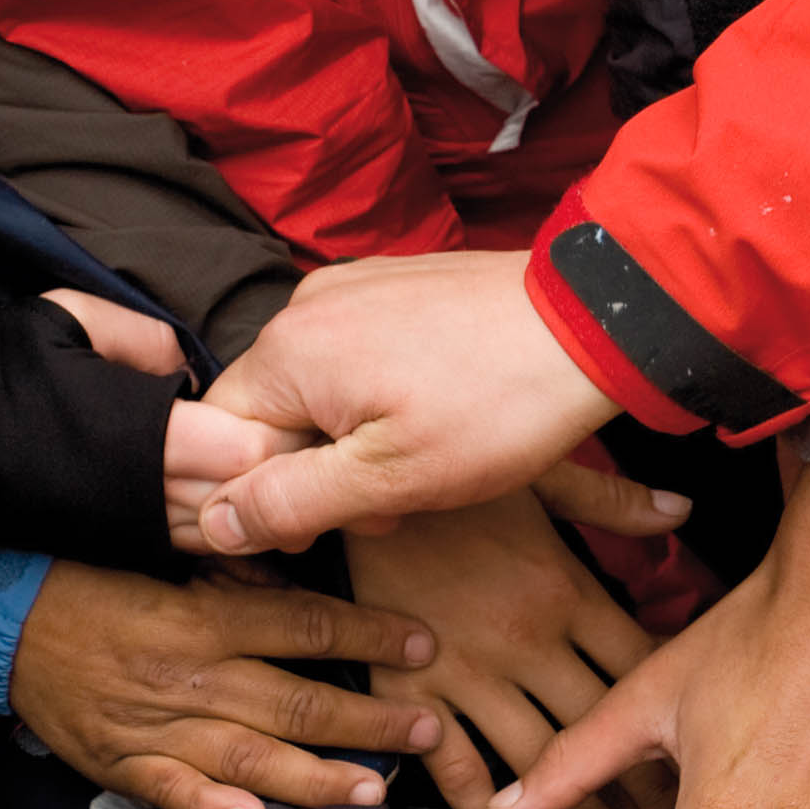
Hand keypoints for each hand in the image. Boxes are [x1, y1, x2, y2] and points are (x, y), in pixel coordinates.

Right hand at [9, 564, 442, 808]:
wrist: (0, 614)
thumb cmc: (93, 580)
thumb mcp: (170, 562)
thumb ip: (238, 581)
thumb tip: (305, 579)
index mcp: (205, 618)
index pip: (307, 627)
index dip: (371, 637)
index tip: (425, 645)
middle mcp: (188, 676)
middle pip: (296, 701)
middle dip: (369, 722)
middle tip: (429, 733)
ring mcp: (154, 725)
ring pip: (249, 756)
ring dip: (316, 777)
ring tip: (374, 792)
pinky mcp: (120, 762)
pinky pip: (170, 792)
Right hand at [37, 289, 308, 555]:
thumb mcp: (60, 319)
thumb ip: (137, 336)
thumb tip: (183, 364)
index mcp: (142, 435)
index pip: (248, 448)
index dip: (283, 432)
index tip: (303, 410)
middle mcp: (145, 494)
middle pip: (248, 493)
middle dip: (285, 471)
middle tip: (315, 439)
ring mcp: (132, 529)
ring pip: (226, 527)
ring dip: (259, 504)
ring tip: (288, 471)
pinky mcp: (118, 546)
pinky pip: (193, 545)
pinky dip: (223, 526)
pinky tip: (238, 499)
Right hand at [199, 253, 619, 553]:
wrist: (596, 323)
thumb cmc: (502, 406)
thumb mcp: (391, 480)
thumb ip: (292, 502)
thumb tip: (213, 523)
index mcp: (288, 352)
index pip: (221, 441)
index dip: (266, 498)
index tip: (336, 520)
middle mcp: (305, 305)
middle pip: (268, 414)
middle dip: (318, 471)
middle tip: (393, 503)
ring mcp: (351, 288)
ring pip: (315, 389)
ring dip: (353, 439)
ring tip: (425, 461)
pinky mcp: (391, 285)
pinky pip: (353, 355)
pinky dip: (380, 398)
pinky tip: (437, 417)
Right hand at [348, 488, 669, 808]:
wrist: (350, 478)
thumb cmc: (450, 477)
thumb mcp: (539, 475)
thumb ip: (613, 502)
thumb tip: (684, 508)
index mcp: (565, 589)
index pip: (641, 668)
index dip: (679, 718)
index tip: (710, 760)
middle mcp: (526, 640)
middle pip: (604, 728)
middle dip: (646, 789)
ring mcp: (467, 670)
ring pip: (540, 761)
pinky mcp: (411, 689)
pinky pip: (456, 768)